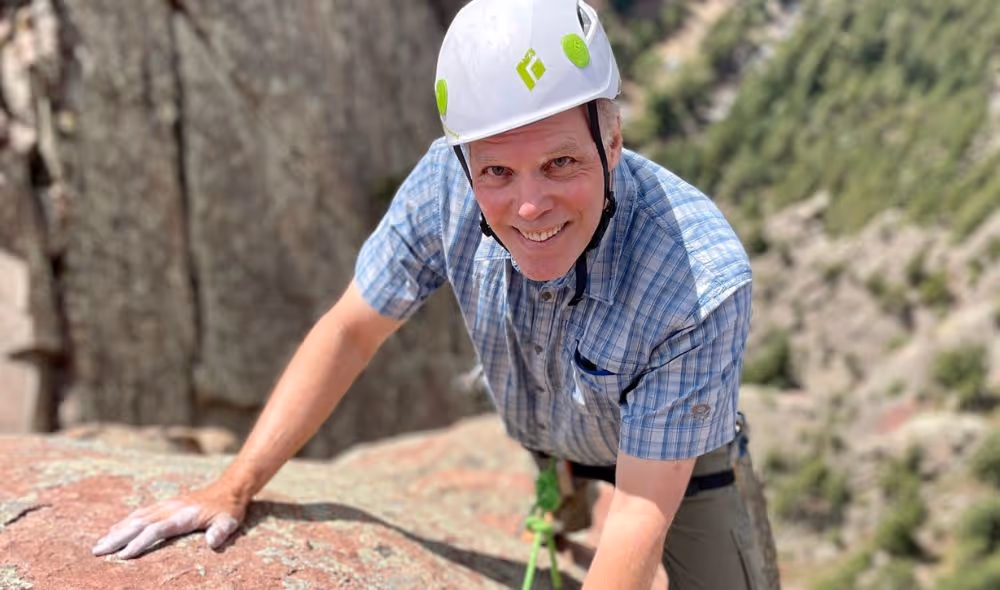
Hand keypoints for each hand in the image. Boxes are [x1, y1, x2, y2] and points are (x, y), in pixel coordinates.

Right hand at [91, 483, 245, 558]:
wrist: (228, 488)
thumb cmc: (228, 509)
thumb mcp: (230, 521)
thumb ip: (221, 531)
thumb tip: (213, 542)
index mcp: (183, 515)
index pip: (157, 529)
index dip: (141, 542)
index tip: (124, 555)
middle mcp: (170, 509)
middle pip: (139, 523)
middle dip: (118, 538)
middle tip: (97, 551)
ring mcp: (166, 505)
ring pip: (136, 518)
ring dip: (116, 531)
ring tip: (98, 545)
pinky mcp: (164, 505)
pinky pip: (140, 513)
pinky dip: (124, 522)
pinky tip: (113, 530)